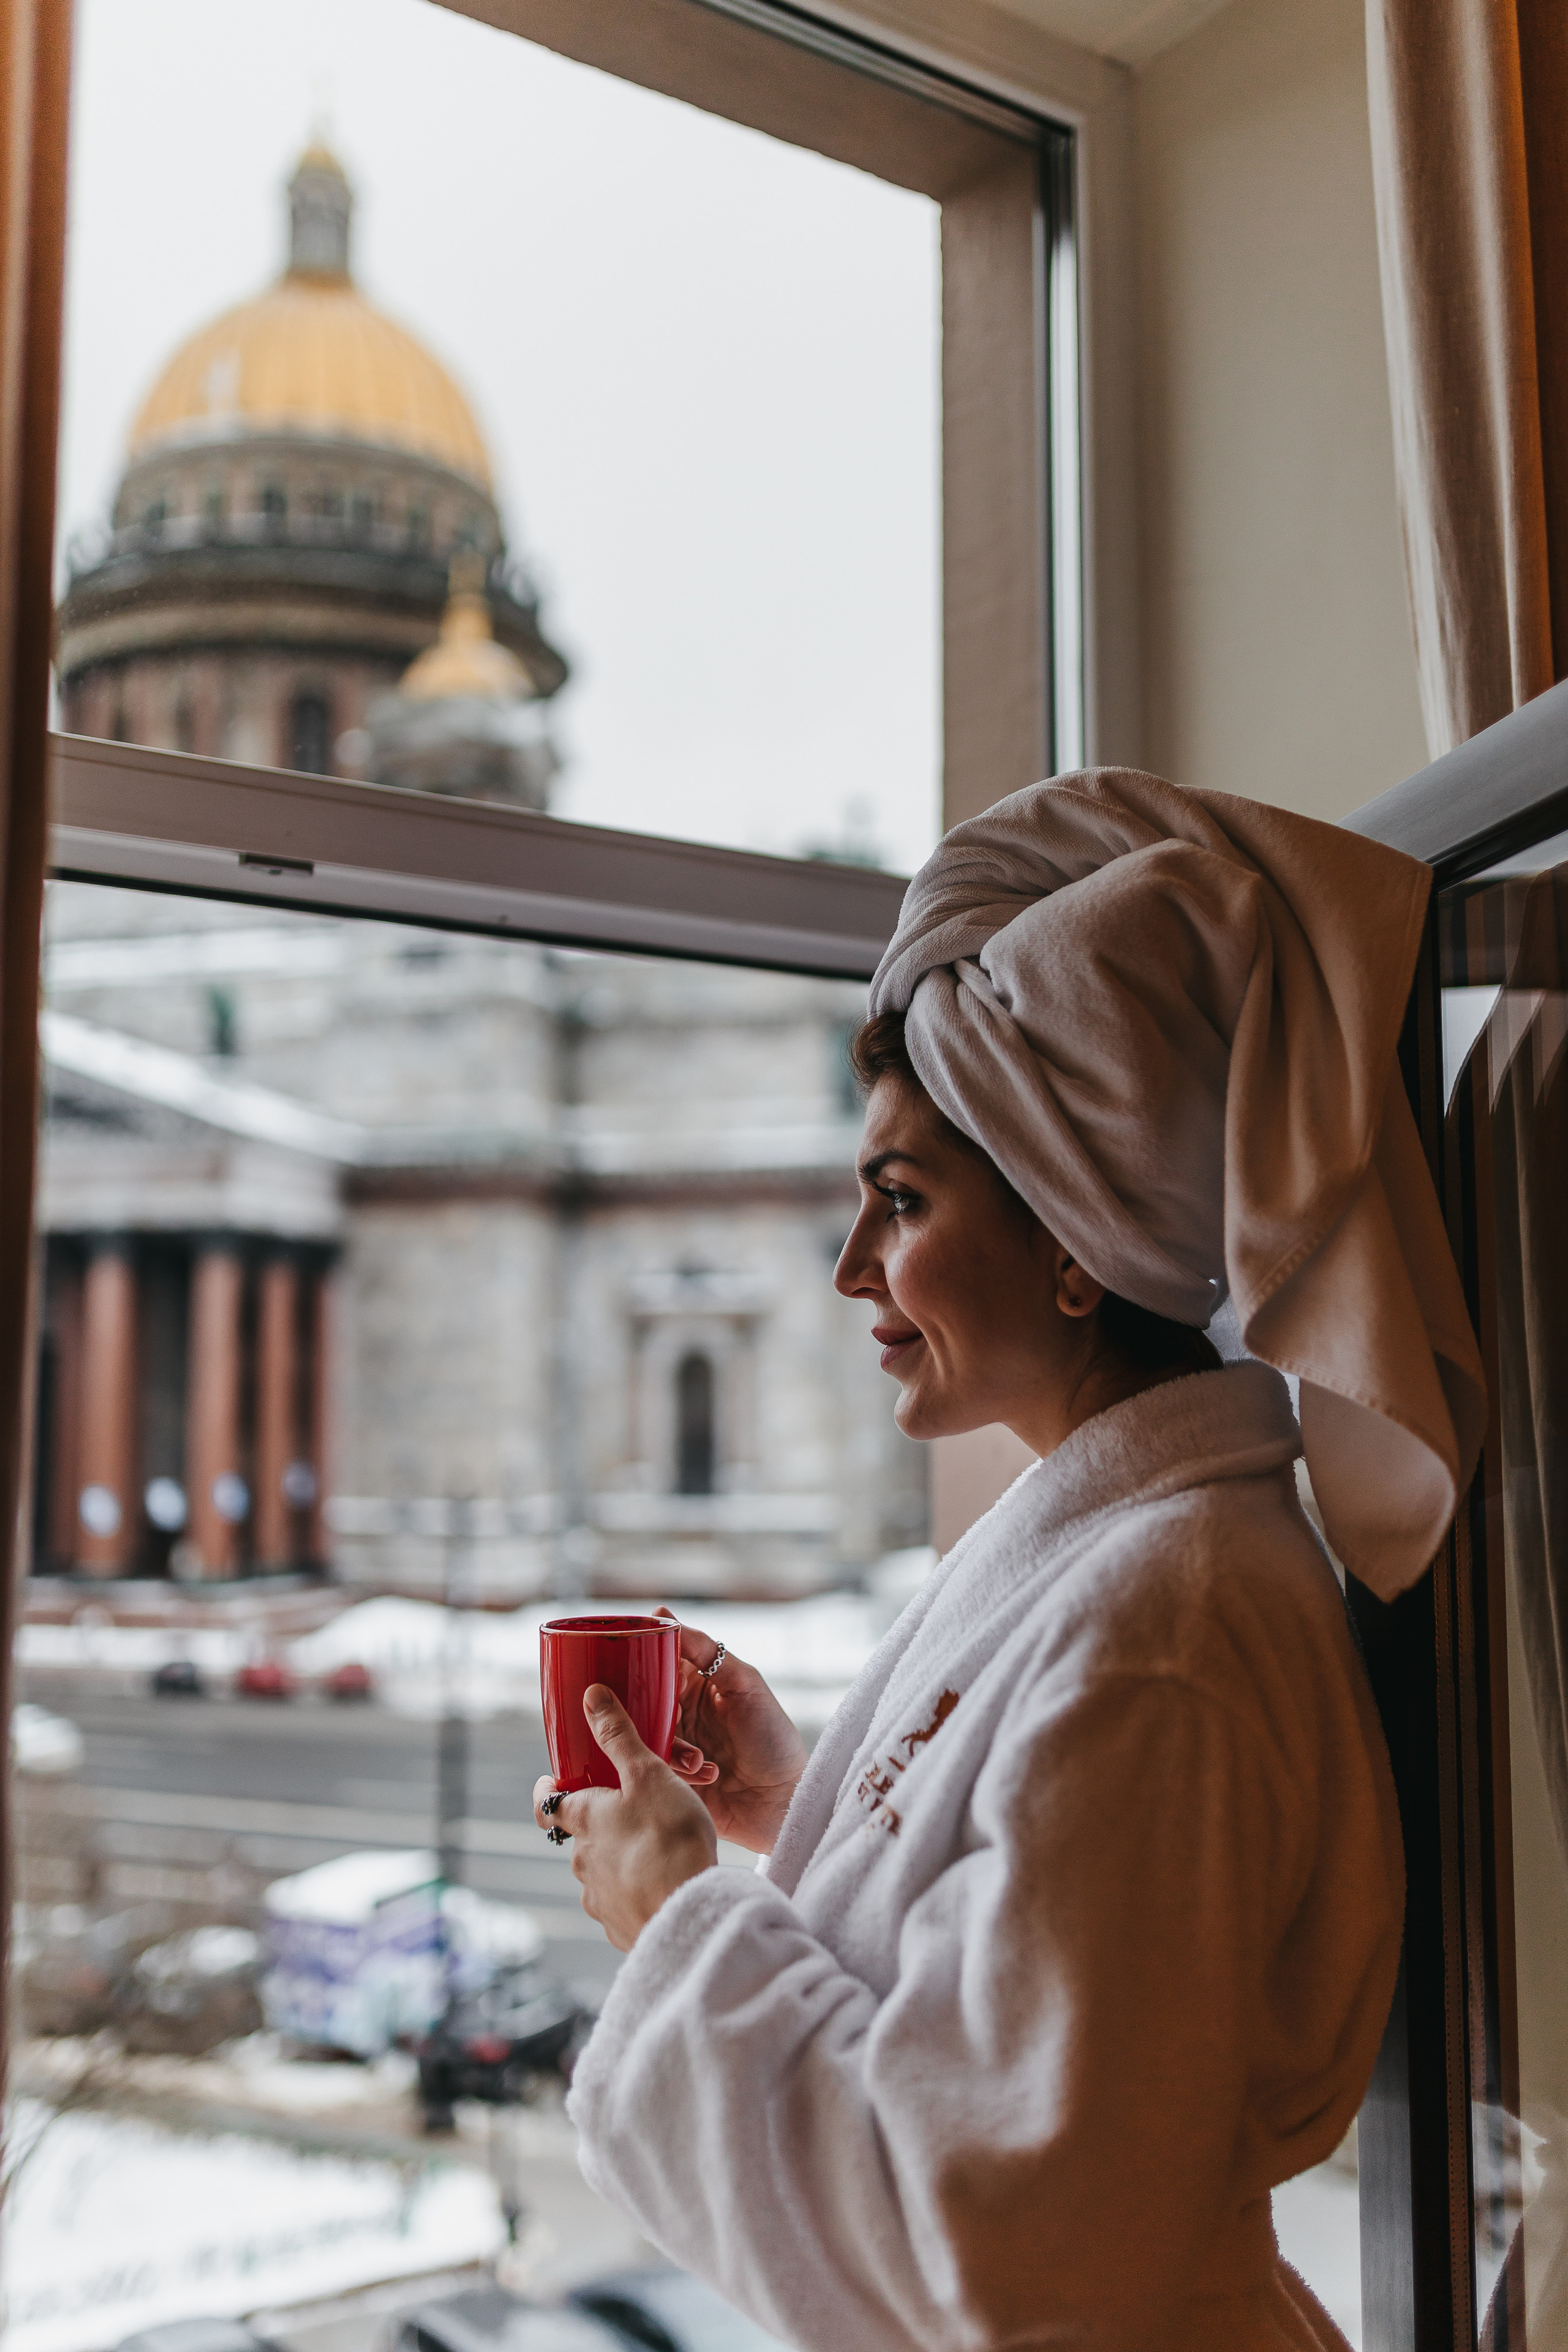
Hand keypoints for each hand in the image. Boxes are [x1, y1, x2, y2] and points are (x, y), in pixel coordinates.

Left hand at [532, 1684, 716, 1951]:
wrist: (690, 1912)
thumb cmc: (670, 1838)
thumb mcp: (648, 1775)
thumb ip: (619, 1736)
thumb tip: (591, 1696)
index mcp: (584, 1820)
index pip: (547, 1804)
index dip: (546, 1792)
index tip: (549, 1782)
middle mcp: (582, 1862)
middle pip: (582, 1838)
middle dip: (602, 1825)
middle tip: (634, 1812)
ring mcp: (599, 1899)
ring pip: (602, 1873)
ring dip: (621, 1862)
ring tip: (656, 1853)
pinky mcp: (621, 1929)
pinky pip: (623, 1905)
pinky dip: (636, 1894)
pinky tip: (662, 1888)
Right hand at [656, 1609, 806, 1854]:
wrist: (784, 1802)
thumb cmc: (773, 1738)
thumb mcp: (745, 1684)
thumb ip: (707, 1651)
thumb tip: (663, 1614)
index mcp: (696, 1682)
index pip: (656, 1662)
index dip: (642, 1662)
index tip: (629, 1663)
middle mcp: (680, 1711)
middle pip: (641, 1699)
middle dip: (650, 1710)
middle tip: (671, 1721)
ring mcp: (673, 1745)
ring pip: (643, 1733)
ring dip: (671, 1746)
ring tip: (698, 1759)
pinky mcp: (669, 1778)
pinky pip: (651, 1766)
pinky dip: (678, 1770)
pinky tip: (707, 1775)